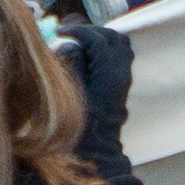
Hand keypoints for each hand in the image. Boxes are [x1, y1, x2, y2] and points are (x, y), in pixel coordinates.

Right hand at [61, 14, 135, 133]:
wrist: (94, 154)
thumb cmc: (78, 126)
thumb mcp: (68, 92)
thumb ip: (70, 63)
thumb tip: (69, 44)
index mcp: (110, 72)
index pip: (98, 39)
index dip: (78, 31)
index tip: (60, 31)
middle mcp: (122, 72)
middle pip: (113, 37)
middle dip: (91, 32)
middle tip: (70, 34)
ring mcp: (123, 78)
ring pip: (119, 45)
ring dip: (100, 39)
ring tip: (78, 43)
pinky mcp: (120, 86)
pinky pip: (118, 57)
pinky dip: (104, 50)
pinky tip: (86, 58)